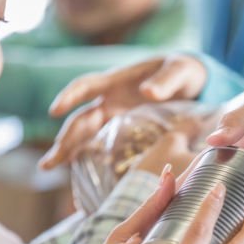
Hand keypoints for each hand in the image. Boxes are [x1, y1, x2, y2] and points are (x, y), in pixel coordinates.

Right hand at [41, 54, 207, 168]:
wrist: (194, 83)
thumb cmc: (184, 72)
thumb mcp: (180, 70)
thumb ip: (166, 80)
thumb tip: (147, 92)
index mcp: (118, 82)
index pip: (87, 86)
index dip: (70, 96)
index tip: (55, 110)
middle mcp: (110, 100)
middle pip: (80, 119)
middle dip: (64, 139)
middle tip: (48, 162)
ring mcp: (116, 117)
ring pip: (86, 134)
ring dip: (69, 150)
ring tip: (50, 167)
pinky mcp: (125, 131)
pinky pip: (103, 144)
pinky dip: (91, 157)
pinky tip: (81, 173)